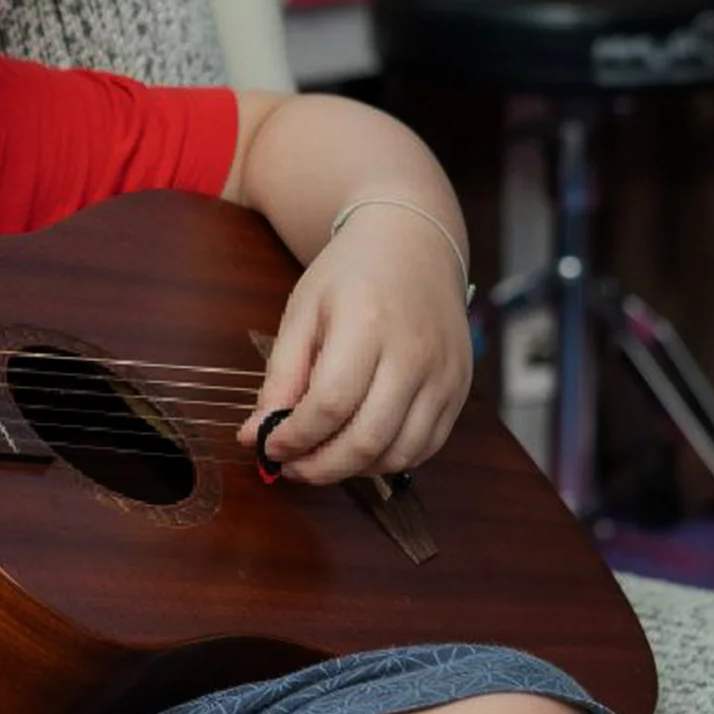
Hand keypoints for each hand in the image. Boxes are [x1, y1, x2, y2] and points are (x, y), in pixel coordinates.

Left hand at [237, 206, 472, 483]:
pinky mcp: (459, 390)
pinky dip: (389, 460)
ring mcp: (443, 375)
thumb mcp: (303, 313)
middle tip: (292, 466)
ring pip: (399, 454)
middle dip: (320, 467)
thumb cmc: (352, 276)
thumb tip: (255, 435)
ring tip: (323, 458)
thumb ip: (280, 377)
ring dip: (353, 470)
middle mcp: (414, 353)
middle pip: (367, 439)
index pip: (330, 405)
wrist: (414, 243)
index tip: (270, 446)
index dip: (294, 437)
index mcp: (367, 324)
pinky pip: (425, 448)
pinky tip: (360, 448)